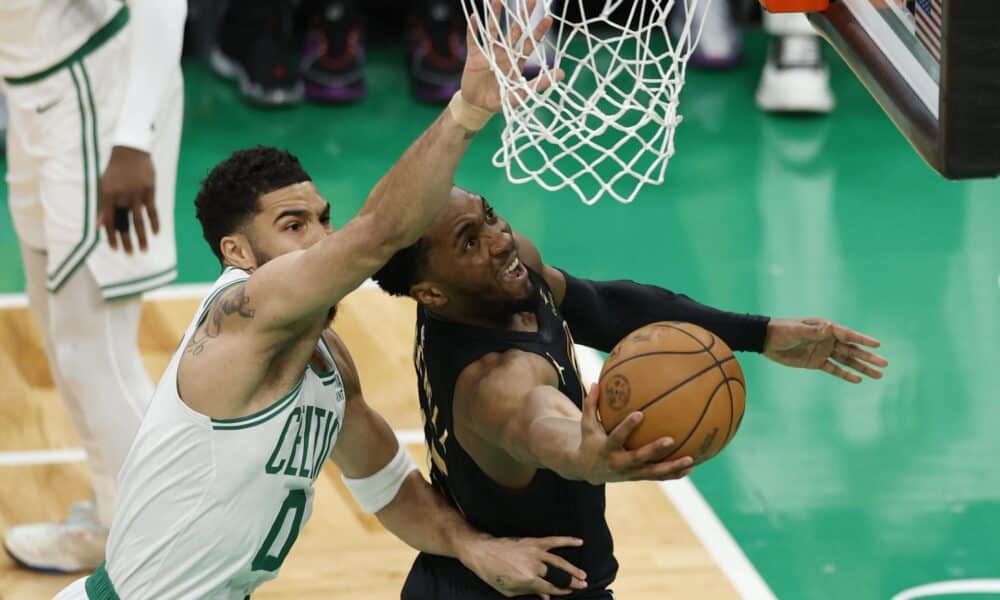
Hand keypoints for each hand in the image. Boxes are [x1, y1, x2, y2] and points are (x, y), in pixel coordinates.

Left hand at [99, 145, 157, 253]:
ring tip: (144, 250)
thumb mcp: (104, 186)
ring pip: (140, 221)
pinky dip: (154, 222)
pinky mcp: (149, 191)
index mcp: (108, 195)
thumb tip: (99, 226)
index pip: (109, 221)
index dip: (111, 236)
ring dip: (142, 237)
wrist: (130, 151)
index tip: (115, 249)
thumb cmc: (115, 170)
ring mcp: (137, 194)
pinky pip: (152, 211)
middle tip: (130, 254)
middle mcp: (122, 196)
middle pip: (125, 224)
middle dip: (127, 241)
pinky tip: (156, 233)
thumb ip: (103, 207)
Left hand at [460, 535, 587, 598]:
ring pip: (559, 561)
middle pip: (558, 576)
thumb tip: (546, 596)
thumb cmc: (493, 574)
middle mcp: (534, 567)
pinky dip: (567, 540)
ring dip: (573, 568)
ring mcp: (534, 552)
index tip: (572, 592)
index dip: (563, 591)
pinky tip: (579, 541)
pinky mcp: (533, 541)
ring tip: (583, 574)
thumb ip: (529, 593)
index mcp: (528, 581)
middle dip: (572, 581)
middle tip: (583, 584)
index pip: (552, 587)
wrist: (482, 552)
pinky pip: (554, 541)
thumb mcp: (509, 591)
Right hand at [461, 0, 563, 111]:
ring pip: (493, 29)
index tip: (548, 17)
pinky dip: (473, 29)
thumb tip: (561, 74)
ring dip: (495, 14)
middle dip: (522, 15)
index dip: (538, 30)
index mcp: (517, 60)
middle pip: (514, 30)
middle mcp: (505, 52)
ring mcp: (489, 52)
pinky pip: (473, 39)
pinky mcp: (474, 56)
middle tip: (531, 0)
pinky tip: (474, 16)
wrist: (479, 106)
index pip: (530, 42)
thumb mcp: (520, 94)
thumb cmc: (501, 100)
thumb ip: (539, 83)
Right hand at [576, 385, 693, 484]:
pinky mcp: (638, 477)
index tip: (639, 414)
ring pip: (653, 472)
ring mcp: (630, 473)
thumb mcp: (587, 424)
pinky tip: (690, 467)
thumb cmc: (590, 440)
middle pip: (639, 458)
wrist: (588, 470)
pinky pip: (658, 477)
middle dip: (654, 450)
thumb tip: (595, 382)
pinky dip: (674, 474)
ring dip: (672, 467)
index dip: (627, 427)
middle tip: (671, 439)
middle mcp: (619, 463)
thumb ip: (591, 404)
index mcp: (607, 448)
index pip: (617, 437)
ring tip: (690, 460)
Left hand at [763, 318, 888, 382]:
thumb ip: (814, 332)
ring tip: (878, 375)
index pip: (848, 335)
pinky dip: (845, 374)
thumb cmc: (781, 331)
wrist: (766, 341)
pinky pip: (834, 369)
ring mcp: (823, 351)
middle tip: (885, 363)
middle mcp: (827, 339)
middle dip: (868, 356)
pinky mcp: (816, 362)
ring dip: (862, 367)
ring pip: (847, 360)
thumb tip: (831, 328)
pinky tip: (858, 380)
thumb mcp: (797, 330)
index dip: (862, 340)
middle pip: (852, 349)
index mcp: (825, 328)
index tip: (877, 345)